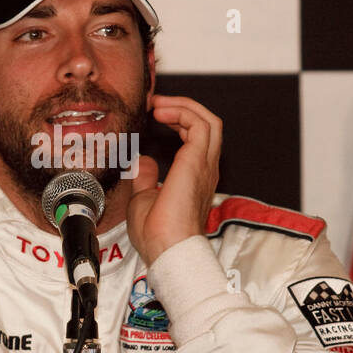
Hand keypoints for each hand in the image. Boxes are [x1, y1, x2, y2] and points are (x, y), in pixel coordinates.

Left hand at [127, 95, 221, 264]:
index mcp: (195, 178)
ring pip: (208, 121)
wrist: (167, 249)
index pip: (197, 139)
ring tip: (159, 104)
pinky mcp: (197, 162)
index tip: (155, 114)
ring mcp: (204, 165)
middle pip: (208, 125)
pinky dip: (182, 112)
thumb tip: (143, 161)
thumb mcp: (143, 199)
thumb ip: (146, 178)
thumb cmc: (157, 234)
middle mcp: (205, 169)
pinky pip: (200, 125)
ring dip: (183, 106)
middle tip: (157, 103)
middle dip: (183, 107)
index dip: (178, 120)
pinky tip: (161, 112)